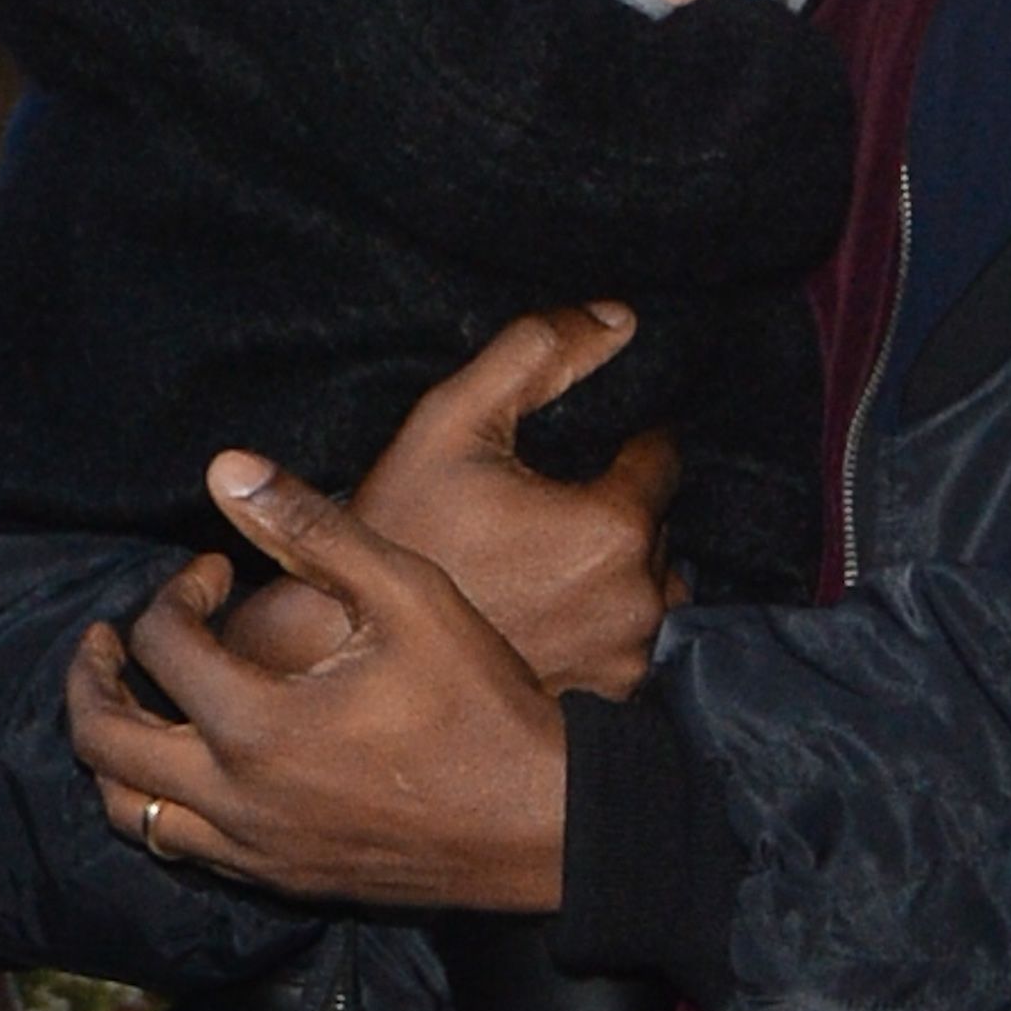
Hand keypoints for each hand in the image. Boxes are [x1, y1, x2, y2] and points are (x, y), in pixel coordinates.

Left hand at [66, 461, 567, 911]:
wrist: (538, 821)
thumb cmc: (480, 699)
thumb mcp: (405, 593)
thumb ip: (311, 528)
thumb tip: (225, 467)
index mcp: (255, 723)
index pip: (160, 645)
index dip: (179, 590)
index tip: (218, 570)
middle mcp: (235, 798)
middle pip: (103, 742)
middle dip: (93, 675)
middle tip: (108, 636)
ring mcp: (254, 849)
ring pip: (130, 810)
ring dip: (114, 748)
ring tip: (136, 699)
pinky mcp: (280, 880)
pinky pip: (182, 849)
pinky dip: (161, 799)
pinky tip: (196, 761)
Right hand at [351, 304, 680, 696]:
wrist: (349, 645)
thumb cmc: (401, 527)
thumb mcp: (455, 418)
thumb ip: (540, 352)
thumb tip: (618, 317)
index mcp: (614, 527)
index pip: (661, 457)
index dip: (622, 443)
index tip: (578, 453)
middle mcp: (639, 600)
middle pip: (654, 521)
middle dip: (612, 504)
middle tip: (541, 507)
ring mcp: (626, 656)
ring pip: (650, 579)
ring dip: (614, 562)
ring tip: (543, 556)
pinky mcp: (607, 693)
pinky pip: (632, 633)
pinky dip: (602, 613)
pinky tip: (545, 602)